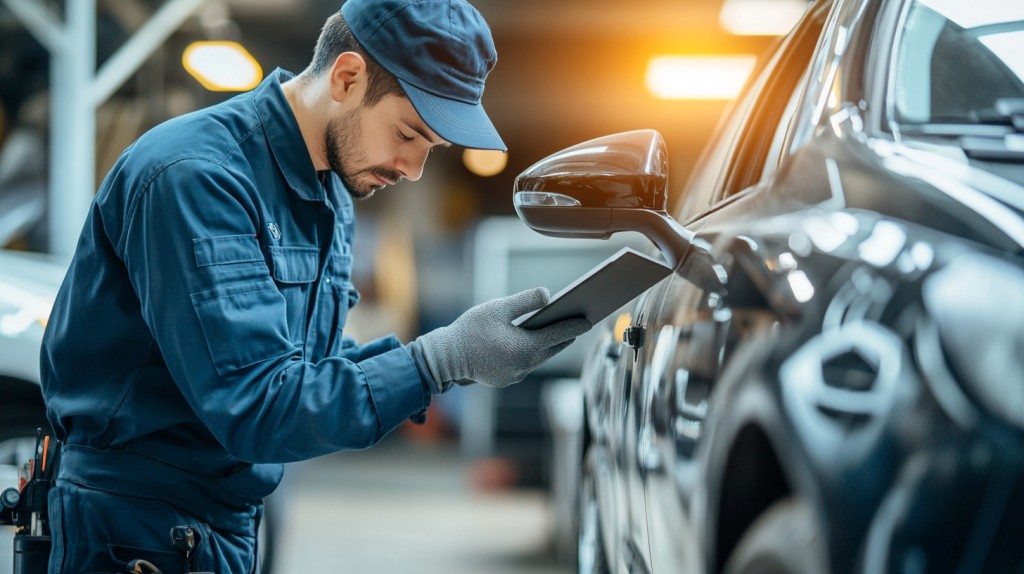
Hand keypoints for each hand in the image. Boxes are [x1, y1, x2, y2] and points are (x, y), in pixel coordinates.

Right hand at [409, 288, 590, 389]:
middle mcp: (525, 365)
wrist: (446, 358)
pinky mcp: (506, 379)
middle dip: (565, 336)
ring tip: (559, 332)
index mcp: (526, 347)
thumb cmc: (470, 330)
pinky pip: (525, 364)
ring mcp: (516, 375)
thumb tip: (548, 296)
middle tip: (579, 323)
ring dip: (549, 345)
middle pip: (553, 349)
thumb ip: (525, 301)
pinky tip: (534, 343)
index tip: (589, 319)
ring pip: (540, 358)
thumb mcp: (498, 308)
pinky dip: (532, 353)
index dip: (575, 325)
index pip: (558, 334)